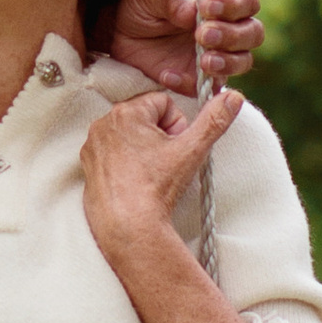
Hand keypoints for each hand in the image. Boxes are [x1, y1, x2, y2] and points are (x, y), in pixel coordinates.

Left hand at [80, 85, 241, 269]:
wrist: (128, 226)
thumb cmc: (157, 187)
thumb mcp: (192, 150)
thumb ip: (214, 120)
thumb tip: (233, 96)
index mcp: (126, 112)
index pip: (163, 103)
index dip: (177, 125)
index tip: (175, 148)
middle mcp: (104, 123)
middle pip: (145, 117)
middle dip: (160, 136)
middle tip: (165, 162)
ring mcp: (93, 145)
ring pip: (129, 135)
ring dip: (143, 148)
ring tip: (150, 174)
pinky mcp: (88, 165)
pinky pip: (112, 153)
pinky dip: (125, 163)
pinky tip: (135, 181)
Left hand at [110, 0, 262, 91]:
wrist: (118, 31)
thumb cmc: (141, 3)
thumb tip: (193, 12)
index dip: (233, 4)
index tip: (207, 7)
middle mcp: (228, 26)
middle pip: (253, 33)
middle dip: (232, 35)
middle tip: (202, 35)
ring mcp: (218, 54)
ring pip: (243, 62)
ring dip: (227, 62)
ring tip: (203, 61)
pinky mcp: (202, 79)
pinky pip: (210, 88)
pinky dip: (191, 84)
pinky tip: (168, 75)